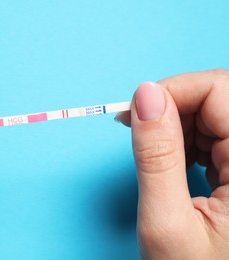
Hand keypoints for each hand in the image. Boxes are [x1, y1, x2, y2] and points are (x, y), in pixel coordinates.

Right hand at [117, 69, 228, 258]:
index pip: (220, 90)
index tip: (135, 112)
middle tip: (135, 130)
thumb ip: (156, 156)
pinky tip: (174, 161)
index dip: (173, 91)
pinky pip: (215, 135)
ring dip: (176, 125)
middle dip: (170, 107)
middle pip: (217, 98)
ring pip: (213, 113)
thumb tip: (145, 95)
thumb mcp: (166, 221)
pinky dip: (186, 140)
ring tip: (154, 155)